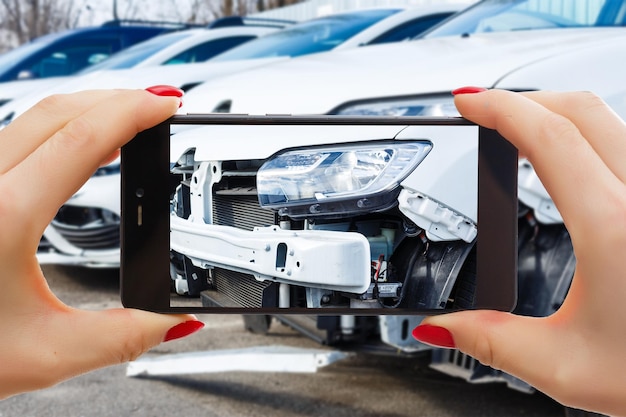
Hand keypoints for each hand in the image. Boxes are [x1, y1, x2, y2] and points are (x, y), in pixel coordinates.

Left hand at [0, 88, 201, 398]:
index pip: (81, 140)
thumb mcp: (48, 353)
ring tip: (128, 120)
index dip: (133, 113)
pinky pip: (12, 135)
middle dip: (116, 99)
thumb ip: (125, 337)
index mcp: (3, 218)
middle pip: (56, 112)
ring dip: (86, 109)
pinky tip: (76, 142)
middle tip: (158, 104)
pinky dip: (57, 128)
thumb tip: (175, 320)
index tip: (167, 105)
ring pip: (30, 117)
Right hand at [413, 89, 625, 415]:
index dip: (499, 109)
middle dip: (525, 100)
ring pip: (611, 121)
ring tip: (523, 133)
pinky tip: (577, 162)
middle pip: (581, 110)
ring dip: (559, 115)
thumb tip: (440, 328)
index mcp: (613, 227)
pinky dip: (591, 137)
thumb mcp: (564, 365)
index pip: (548, 137)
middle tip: (487, 113)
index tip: (468, 102)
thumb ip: (490, 340)